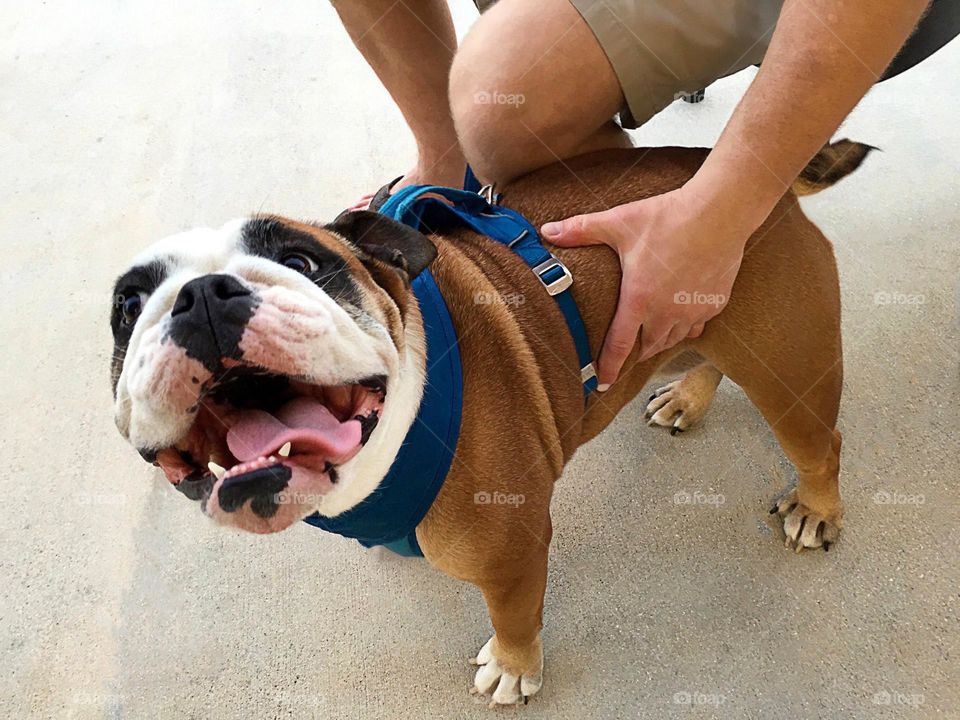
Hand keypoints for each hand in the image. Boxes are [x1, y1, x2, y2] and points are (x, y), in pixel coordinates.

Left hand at [542, 184, 750, 388]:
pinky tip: (679, 318)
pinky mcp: (714, 304)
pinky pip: (695, 327)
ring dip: (658, 342)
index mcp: (639, 299)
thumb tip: (546, 231)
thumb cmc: (667, 217)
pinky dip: (684, 328)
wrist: (720, 212)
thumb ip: (581, 230)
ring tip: (648, 339)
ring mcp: (693, 311)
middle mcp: (666, 312)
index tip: (601, 384)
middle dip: (634, 353)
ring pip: (671, 340)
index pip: (619, 345)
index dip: (608, 367)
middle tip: (625, 354)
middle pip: (647, 347)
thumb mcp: (619, 222)